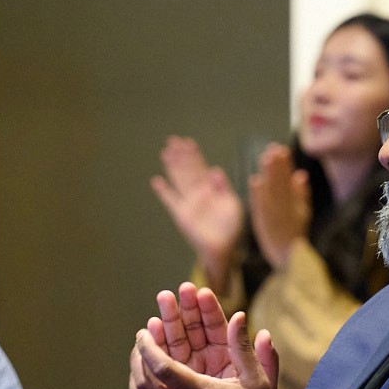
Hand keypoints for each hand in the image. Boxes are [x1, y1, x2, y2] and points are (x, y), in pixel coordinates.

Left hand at [130, 282, 278, 388]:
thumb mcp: (258, 381)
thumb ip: (244, 348)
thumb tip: (240, 316)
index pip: (163, 368)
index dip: (148, 348)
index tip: (143, 332)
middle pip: (145, 384)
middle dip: (138, 360)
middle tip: (140, 343)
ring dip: (135, 380)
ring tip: (138, 363)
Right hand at [149, 136, 244, 287]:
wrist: (223, 248)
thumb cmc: (230, 227)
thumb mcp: (232, 205)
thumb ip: (224, 188)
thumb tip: (216, 170)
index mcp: (211, 189)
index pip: (200, 167)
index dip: (193, 155)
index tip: (187, 142)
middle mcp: (198, 193)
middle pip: (187, 170)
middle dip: (180, 156)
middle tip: (172, 140)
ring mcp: (188, 203)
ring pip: (179, 180)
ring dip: (172, 167)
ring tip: (165, 152)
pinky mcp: (181, 215)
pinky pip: (171, 201)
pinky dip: (164, 192)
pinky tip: (157, 181)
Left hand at [247, 143, 310, 270]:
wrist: (288, 256)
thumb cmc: (295, 232)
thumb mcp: (303, 212)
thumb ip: (301, 193)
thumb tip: (301, 174)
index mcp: (294, 202)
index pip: (288, 180)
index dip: (285, 165)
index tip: (282, 150)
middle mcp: (284, 207)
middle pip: (280, 183)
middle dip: (277, 165)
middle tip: (273, 149)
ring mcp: (273, 214)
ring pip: (270, 191)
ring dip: (268, 175)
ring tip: (265, 158)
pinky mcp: (262, 222)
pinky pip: (260, 206)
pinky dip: (257, 195)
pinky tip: (254, 181)